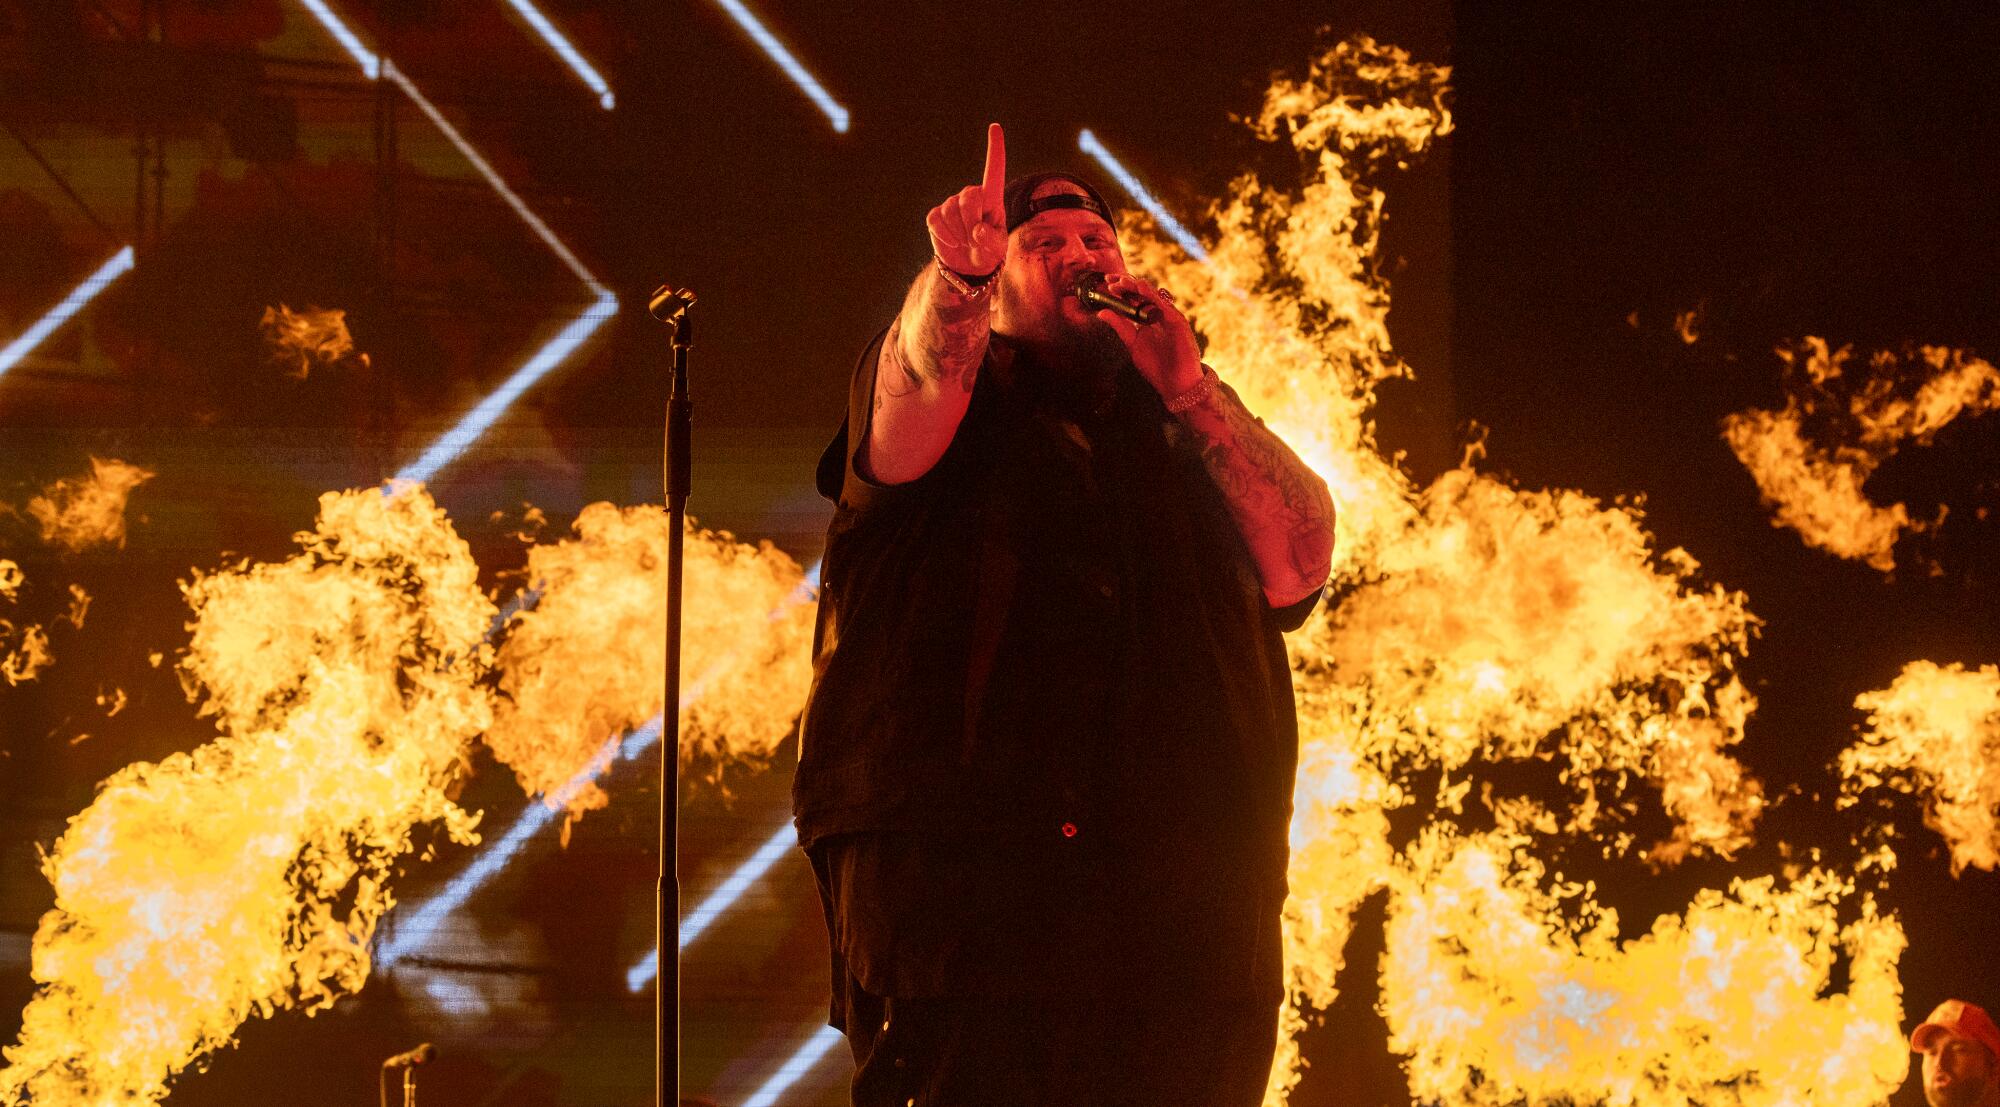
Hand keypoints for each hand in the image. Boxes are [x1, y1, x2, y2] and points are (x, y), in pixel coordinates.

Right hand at [926, 123, 1007, 278]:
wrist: (968, 268)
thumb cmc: (988, 253)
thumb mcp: (997, 250)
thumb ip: (992, 241)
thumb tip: (977, 231)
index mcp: (992, 199)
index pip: (994, 170)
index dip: (995, 149)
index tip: (995, 127)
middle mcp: (972, 196)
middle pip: (969, 197)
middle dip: (972, 221)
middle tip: (975, 240)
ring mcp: (952, 205)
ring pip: (951, 211)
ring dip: (960, 233)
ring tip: (965, 244)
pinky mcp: (936, 216)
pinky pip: (937, 220)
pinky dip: (944, 235)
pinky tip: (952, 243)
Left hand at [1091, 274, 1203, 397]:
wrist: (1176, 383)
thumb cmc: (1156, 366)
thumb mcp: (1132, 343)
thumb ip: (1120, 326)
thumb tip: (1102, 312)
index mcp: (1147, 319)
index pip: (1133, 298)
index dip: (1121, 289)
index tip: (1106, 284)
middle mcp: (1158, 314)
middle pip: (1142, 293)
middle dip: (1126, 284)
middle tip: (1110, 280)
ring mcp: (1169, 316)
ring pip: (1152, 295)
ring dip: (1137, 286)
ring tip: (1122, 281)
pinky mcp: (1178, 321)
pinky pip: (1164, 304)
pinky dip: (1152, 295)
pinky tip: (1141, 287)